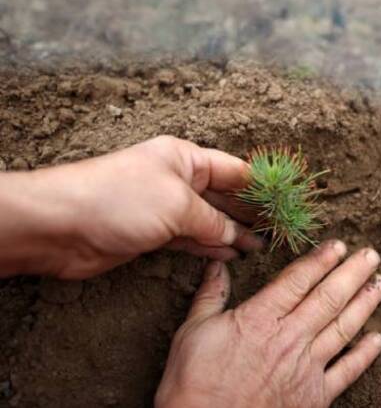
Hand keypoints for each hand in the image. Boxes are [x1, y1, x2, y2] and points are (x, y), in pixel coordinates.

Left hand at [0, 135, 260, 278]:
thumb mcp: (178, 205)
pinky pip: (191, 239)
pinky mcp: (152, 234)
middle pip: (224, 196)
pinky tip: (230, 255)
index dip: (262, 186)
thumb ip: (213, 221)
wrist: (60, 226)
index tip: (287, 201)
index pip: (235, 170)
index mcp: (185, 158)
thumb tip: (235, 236)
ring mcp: (164, 207)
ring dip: (232, 234)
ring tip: (261, 247)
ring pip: (209, 220)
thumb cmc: (119, 200)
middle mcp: (177, 179)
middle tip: (280, 229)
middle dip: (250, 213)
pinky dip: (210, 247)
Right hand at [155, 241, 380, 407]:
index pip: (299, 280)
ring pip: (343, 328)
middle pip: (329, 298)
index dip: (321, 260)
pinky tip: (378, 338)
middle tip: (371, 255)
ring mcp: (305, 367)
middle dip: (353, 273)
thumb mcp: (192, 333)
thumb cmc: (193, 384)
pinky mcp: (314, 396)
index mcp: (260, 318)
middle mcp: (289, 338)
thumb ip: (210, 297)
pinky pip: (347, 371)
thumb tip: (218, 266)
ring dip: (365, 303)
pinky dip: (365, 354)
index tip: (339, 245)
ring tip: (380, 284)